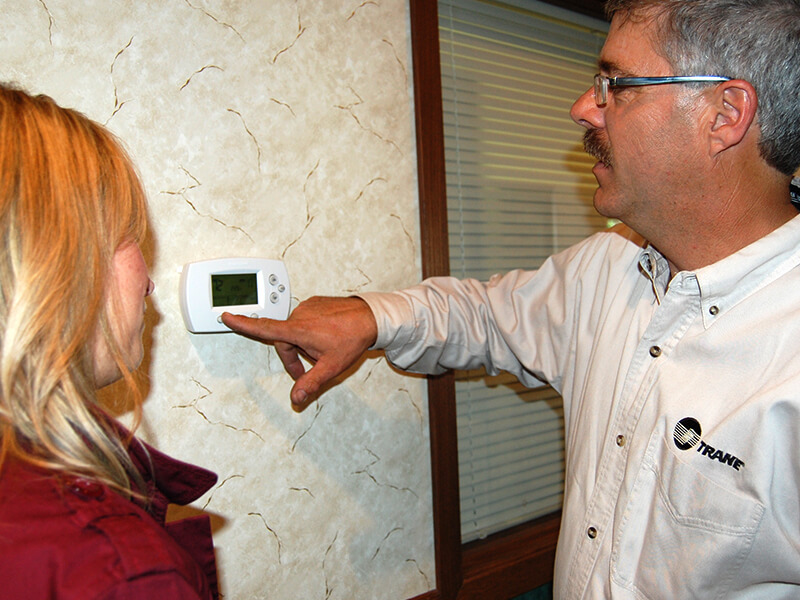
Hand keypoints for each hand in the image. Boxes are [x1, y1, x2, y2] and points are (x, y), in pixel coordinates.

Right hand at [221, 296, 377, 409]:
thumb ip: (311, 383)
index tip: (226, 317)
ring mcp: (309, 307)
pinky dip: (310, 332)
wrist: (371, 317)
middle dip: (292, 357)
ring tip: (323, 351)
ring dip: (302, 344)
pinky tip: (327, 338)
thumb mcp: (331, 367)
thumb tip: (295, 399)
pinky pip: (306, 321)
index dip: (243, 324)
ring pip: (295, 331)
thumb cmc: (352, 338)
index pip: (264, 328)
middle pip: (284, 340)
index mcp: (298, 329)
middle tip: (306, 371)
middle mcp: (300, 315)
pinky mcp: (317, 303)